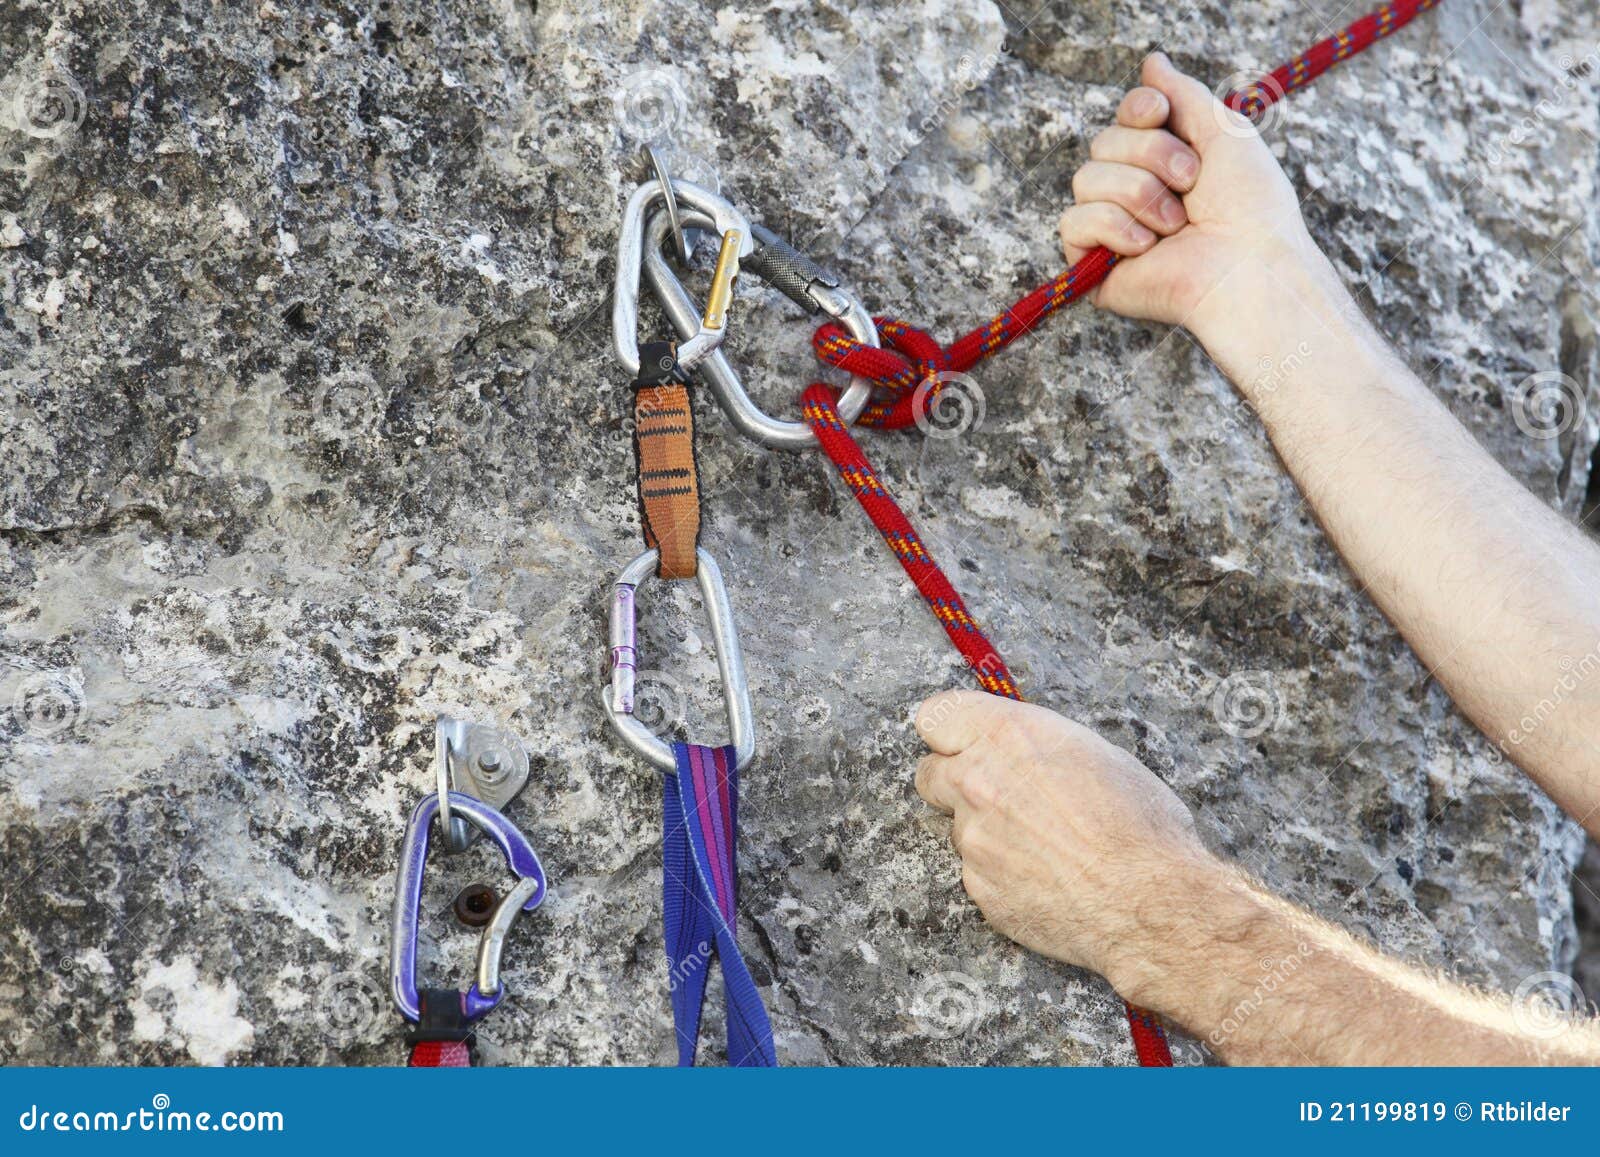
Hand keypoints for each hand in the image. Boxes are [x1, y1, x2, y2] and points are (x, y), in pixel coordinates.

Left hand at [913, 689, 1214, 984]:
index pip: (935, 717)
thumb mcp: (1096, 753)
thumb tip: (1016, 747)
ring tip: (1043, 846)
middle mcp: (978, 782)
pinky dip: (1001, 874)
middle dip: (955, 780)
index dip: (948, 731)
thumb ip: (1035, 745)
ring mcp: (973, 838)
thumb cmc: (1139, 823)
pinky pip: (977, 872)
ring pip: (957, 826)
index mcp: (1008, 736)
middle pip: (929, 772)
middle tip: (997, 794)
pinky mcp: (978, 887)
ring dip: (986, 831)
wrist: (1148, 901)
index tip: (959, 740)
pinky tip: (1045, 879)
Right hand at [1059, 52, 1323, 341]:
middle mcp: (1134, 191)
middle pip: (1102, 143)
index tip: (1162, 115)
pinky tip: (1146, 248)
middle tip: (1191, 183)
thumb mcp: (1223, 131)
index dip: (1137, 111)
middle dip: (1149, 155)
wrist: (1246, 266)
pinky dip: (1113, 228)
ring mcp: (1111, 229)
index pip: (1124, 118)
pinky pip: (1073, 222)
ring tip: (1176, 224)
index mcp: (1165, 161)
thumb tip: (1151, 62)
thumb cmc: (1250, 206)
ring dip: (1138, 194)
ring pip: (1085, 179)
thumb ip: (1183, 94)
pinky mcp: (1093, 264)